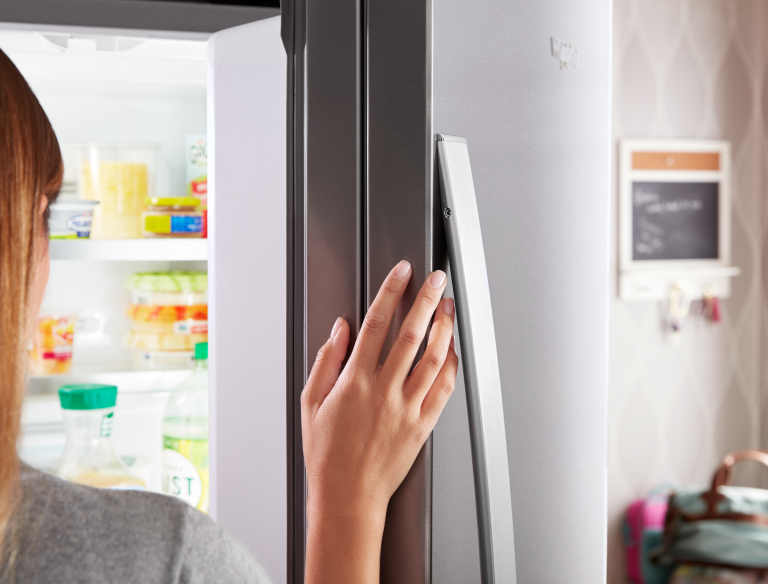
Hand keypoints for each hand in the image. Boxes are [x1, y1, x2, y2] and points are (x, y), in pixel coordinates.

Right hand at [302, 260, 457, 583]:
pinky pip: (444, 389)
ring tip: (449, 307)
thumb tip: (341, 329)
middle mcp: (385, 391)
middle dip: (427, 300)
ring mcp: (408, 408)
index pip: (377, 324)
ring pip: (434, 358)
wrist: (347, 497)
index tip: (401, 273)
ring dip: (445, 328)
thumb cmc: (327, 454)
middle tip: (437, 279)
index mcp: (355, 381)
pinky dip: (451, 366)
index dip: (391, 292)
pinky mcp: (423, 425)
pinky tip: (452, 351)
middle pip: (412, 334)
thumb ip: (327, 360)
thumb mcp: (312, 402)